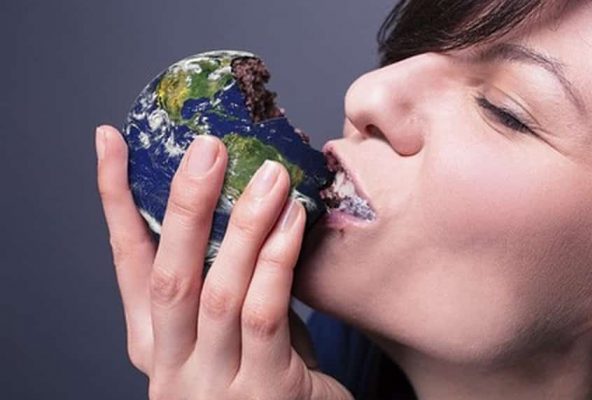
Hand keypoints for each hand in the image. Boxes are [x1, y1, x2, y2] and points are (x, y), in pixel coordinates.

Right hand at [96, 125, 351, 399]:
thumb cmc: (271, 376)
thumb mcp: (237, 326)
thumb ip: (231, 277)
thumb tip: (249, 198)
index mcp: (157, 343)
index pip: (128, 262)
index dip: (116, 200)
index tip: (110, 142)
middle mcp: (173, 367)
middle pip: (168, 275)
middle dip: (185, 205)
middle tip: (208, 148)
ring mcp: (214, 386)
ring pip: (217, 292)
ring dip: (244, 226)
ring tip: (270, 175)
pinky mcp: (263, 393)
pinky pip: (263, 314)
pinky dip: (276, 261)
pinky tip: (293, 222)